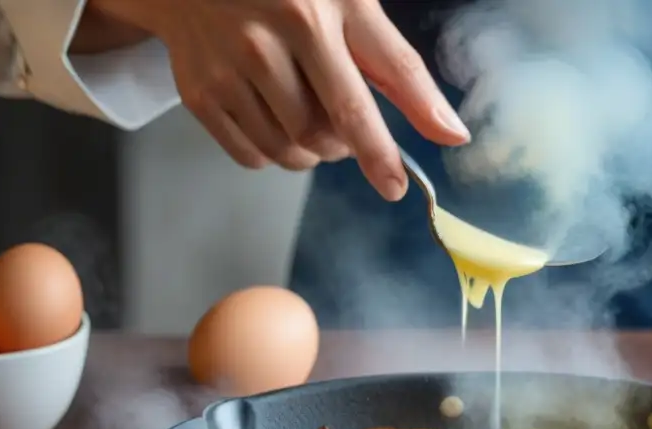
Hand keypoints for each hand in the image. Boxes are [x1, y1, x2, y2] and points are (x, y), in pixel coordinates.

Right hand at [87, 0, 469, 199]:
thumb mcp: (352, 6)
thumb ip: (401, 69)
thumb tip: (452, 134)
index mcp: (311, 16)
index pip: (355, 106)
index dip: (379, 154)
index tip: (393, 187)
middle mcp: (265, 44)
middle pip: (322, 137)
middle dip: (344, 145)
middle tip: (343, 122)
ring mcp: (227, 71)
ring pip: (288, 153)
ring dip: (312, 153)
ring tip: (311, 118)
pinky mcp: (200, 94)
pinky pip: (252, 157)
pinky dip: (275, 153)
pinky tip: (276, 121)